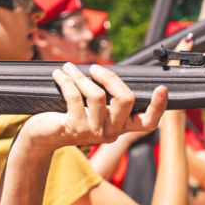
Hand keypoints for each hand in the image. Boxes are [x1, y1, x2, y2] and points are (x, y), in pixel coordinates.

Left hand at [20, 63, 168, 150]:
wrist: (42, 137)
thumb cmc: (70, 116)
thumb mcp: (94, 109)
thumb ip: (108, 96)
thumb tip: (110, 72)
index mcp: (121, 127)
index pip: (148, 122)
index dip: (158, 106)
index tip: (161, 87)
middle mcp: (112, 133)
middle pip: (126, 99)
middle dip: (111, 77)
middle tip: (96, 68)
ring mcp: (94, 132)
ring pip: (97, 94)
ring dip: (80, 75)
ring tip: (68, 68)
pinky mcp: (74, 128)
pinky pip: (74, 96)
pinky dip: (66, 80)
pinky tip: (59, 74)